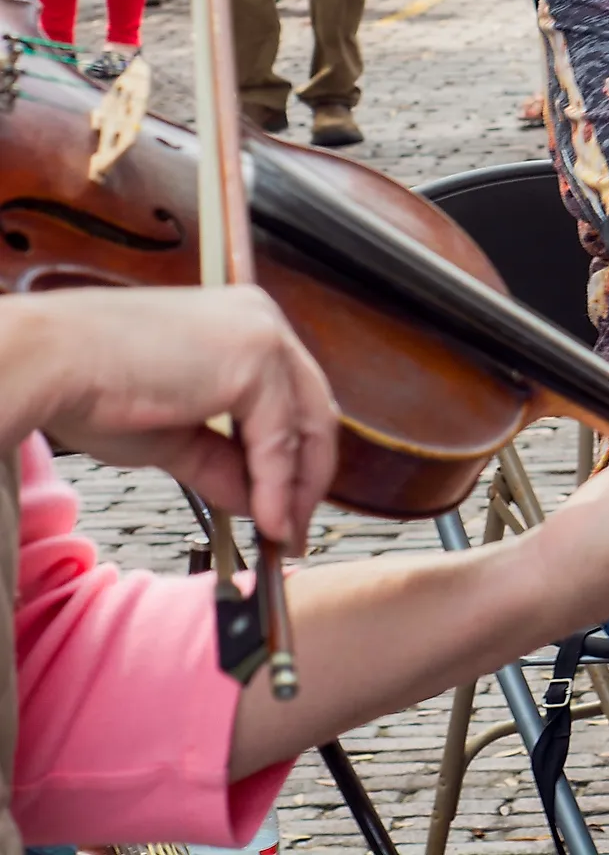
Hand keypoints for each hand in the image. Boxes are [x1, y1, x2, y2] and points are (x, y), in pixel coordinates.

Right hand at [22, 286, 338, 550]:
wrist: (51, 366)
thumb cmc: (91, 391)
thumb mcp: (173, 437)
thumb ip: (222, 464)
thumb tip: (258, 501)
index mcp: (243, 324)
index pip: (291, 396)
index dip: (295, 456)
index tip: (290, 504)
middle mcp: (262, 319)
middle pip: (311, 408)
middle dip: (307, 476)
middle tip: (296, 528)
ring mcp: (264, 336)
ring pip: (304, 426)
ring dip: (295, 489)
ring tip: (283, 535)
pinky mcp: (257, 360)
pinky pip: (279, 439)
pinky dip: (277, 487)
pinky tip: (269, 523)